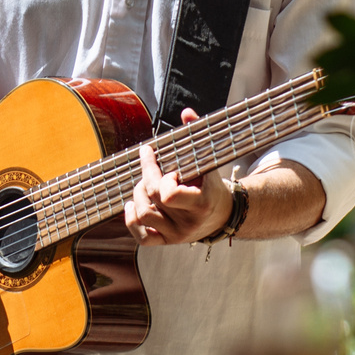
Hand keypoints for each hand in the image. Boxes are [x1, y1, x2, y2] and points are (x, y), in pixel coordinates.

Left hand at [121, 108, 232, 245]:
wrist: (223, 215)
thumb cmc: (213, 185)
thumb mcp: (209, 162)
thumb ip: (196, 137)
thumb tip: (186, 113)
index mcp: (200, 203)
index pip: (168, 194)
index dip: (161, 177)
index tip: (168, 167)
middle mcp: (188, 222)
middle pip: (152, 198)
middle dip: (147, 176)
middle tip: (150, 164)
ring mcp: (176, 234)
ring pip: (143, 215)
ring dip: (137, 195)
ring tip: (144, 183)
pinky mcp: (167, 241)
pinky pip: (142, 237)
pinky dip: (131, 220)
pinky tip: (132, 204)